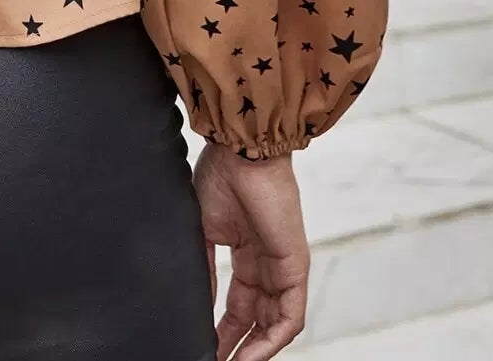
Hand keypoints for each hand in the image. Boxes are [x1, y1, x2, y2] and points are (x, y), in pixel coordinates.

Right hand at [193, 144, 308, 359]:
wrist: (240, 152)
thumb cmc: (220, 176)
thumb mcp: (204, 230)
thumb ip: (204, 268)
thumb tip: (197, 304)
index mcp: (246, 253)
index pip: (239, 306)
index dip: (223, 331)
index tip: (204, 346)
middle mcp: (267, 265)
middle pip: (256, 320)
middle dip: (237, 347)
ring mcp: (283, 268)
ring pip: (274, 325)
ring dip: (254, 351)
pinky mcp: (295, 268)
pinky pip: (290, 318)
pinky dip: (272, 341)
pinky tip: (249, 356)